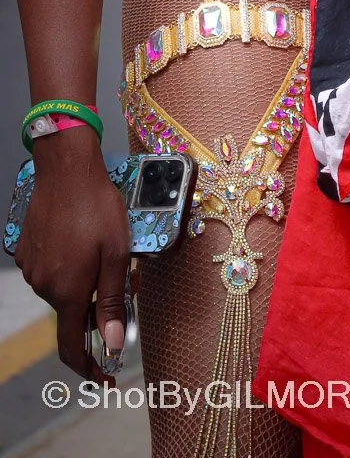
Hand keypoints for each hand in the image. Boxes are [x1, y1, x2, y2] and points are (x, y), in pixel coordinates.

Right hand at [15, 130, 130, 379]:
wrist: (66, 169)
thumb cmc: (97, 207)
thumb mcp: (117, 253)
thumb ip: (113, 300)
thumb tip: (112, 344)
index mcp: (68, 291)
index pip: (72, 347)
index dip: (88, 367)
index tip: (104, 377)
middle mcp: (44, 286)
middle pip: (74, 312)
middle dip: (98, 305)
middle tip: (125, 277)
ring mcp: (33, 269)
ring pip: (64, 289)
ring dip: (85, 280)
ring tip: (104, 248)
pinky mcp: (27, 252)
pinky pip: (53, 270)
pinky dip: (71, 264)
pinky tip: (83, 238)